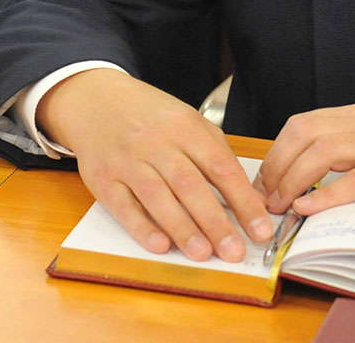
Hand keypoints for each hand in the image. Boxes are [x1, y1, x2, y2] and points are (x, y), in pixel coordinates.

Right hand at [38, 68, 272, 261]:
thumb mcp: (187, 120)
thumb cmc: (149, 116)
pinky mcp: (102, 179)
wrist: (94, 100)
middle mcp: (155, 142)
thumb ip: (215, 155)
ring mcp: (126, 160)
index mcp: (184, 126)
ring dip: (182, 228)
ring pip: (157, 196)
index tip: (260, 230)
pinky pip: (123, 206)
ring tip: (203, 254)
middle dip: (215, 222)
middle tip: (234, 252)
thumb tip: (246, 200)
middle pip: (190, 185)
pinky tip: (160, 245)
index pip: (220, 167)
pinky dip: (142, 227)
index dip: (243, 201)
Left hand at [254, 101, 354, 220]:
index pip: (303, 124)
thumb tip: (313, 179)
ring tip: (282, 207)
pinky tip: (310, 209)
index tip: (264, 182)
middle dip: (277, 167)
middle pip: (304, 134)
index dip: (277, 153)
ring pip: (323, 152)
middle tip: (265, 199)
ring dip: (294, 181)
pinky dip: (327, 194)